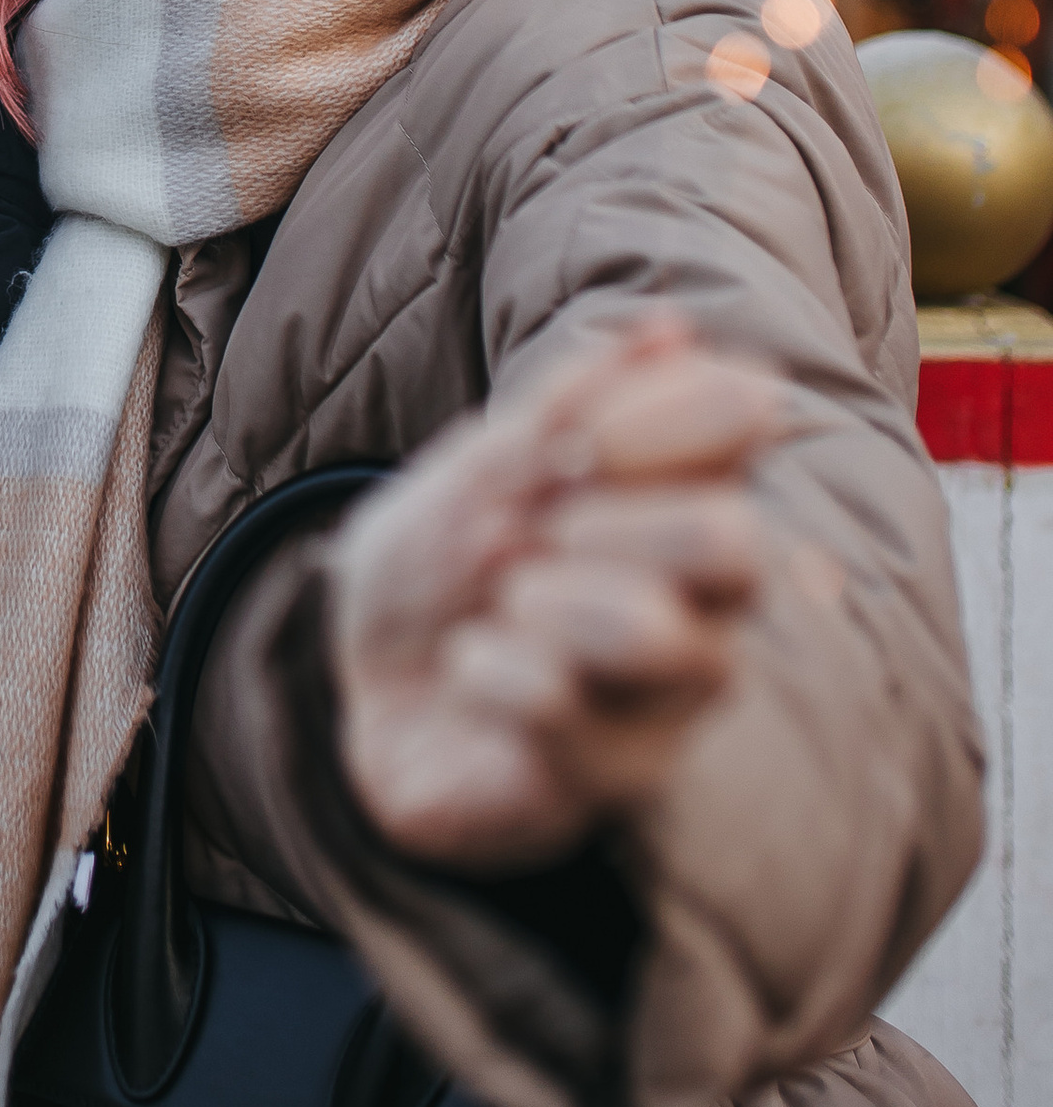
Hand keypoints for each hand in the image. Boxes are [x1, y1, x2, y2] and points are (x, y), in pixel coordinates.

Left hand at [326, 316, 786, 872]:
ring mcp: (670, 700)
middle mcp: (710, 603)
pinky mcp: (614, 778)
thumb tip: (674, 328)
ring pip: (654, 630)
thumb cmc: (443, 559)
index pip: (744, 426)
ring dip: (544, 597)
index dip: (652, 417)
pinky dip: (488, 667)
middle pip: (733, 540)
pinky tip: (472, 670)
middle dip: (603, 518)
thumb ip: (570, 404)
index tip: (562, 440)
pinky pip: (561, 703)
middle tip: (531, 532)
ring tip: (503, 602)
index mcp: (686, 500)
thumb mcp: (479, 464)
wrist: (363, 676)